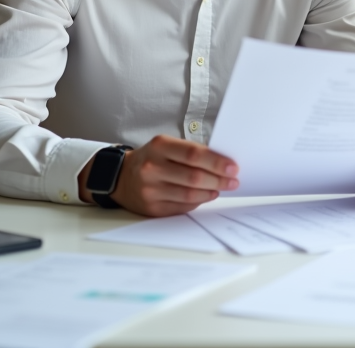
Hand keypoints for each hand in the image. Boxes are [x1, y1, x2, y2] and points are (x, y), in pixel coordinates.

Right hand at [79, 135, 238, 216]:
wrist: (121, 177)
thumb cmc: (152, 158)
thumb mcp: (167, 146)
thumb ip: (191, 152)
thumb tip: (222, 163)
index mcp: (160, 146)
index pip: (194, 154)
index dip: (217, 162)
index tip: (233, 167)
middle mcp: (152, 167)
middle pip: (194, 176)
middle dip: (218, 179)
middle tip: (233, 181)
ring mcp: (150, 189)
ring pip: (190, 194)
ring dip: (211, 192)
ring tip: (221, 188)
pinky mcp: (151, 208)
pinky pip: (182, 206)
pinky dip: (198, 201)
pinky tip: (206, 196)